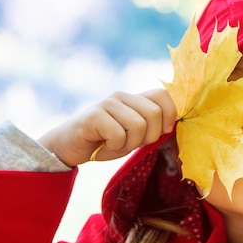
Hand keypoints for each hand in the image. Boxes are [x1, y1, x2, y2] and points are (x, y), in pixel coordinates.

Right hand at [38, 89, 176, 166]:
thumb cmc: (105, 141)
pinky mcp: (94, 115)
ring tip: (116, 143)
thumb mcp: (134, 135)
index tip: (163, 132)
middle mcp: (121, 96)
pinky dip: (114, 147)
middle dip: (149, 136)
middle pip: (154, 113)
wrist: (69, 147)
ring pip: (138, 125)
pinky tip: (103, 144)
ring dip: (130, 143)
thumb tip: (173, 126)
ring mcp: (107, 104)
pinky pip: (118, 134)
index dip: (169, 114)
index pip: (162, 95)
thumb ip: (151, 127)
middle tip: (132, 143)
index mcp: (134, 99)